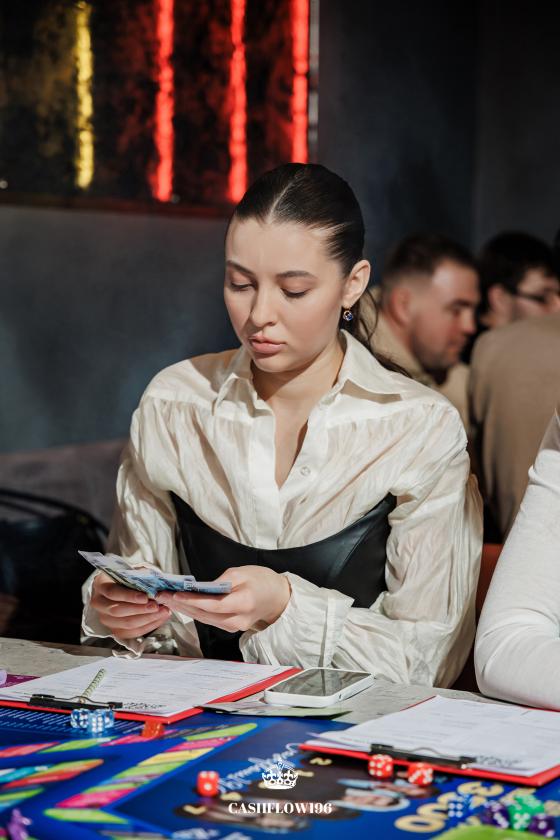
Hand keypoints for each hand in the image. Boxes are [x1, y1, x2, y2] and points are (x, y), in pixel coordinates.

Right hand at [90, 572, 170, 638]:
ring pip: (125, 624)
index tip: (145, 597)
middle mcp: (99, 603)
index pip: (113, 592)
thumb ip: (140, 575)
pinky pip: (132, 632)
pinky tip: (160, 618)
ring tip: (163, 611)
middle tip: (156, 606)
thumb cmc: (128, 577)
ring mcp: (105, 619)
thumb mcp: (132, 570)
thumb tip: (153, 582)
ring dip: (147, 619)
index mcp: (101, 585)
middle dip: (140, 609)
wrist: (122, 587)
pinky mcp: (115, 630)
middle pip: (117, 610)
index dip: (129, 596)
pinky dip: (148, 626)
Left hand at [155, 566, 290, 632]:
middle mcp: (238, 620)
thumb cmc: (262, 581)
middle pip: (205, 614)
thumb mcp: (243, 572)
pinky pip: (209, 620)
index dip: (192, 601)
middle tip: (162, 596)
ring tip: (167, 600)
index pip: (213, 605)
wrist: (277, 597)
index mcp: (244, 603)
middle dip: (182, 605)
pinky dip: (195, 612)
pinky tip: (182, 605)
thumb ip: (221, 582)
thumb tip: (200, 589)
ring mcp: (234, 627)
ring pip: (204, 619)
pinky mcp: (230, 627)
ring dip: (184, 610)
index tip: (175, 594)